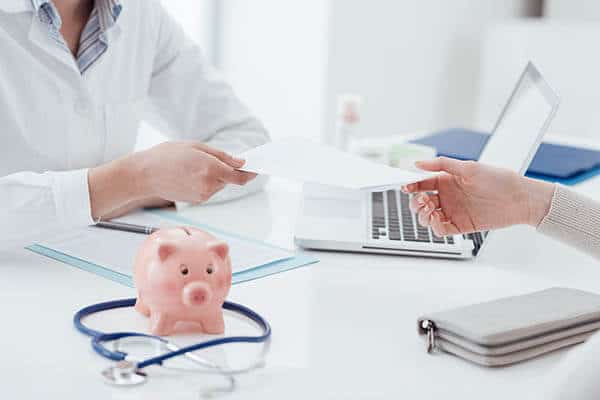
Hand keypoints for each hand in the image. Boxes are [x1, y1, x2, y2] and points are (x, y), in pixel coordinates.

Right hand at [134, 142, 255, 202]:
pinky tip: (190, 175)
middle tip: (211, 158)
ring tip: (194, 166)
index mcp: (210, 169)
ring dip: (215, 176)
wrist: (144, 175)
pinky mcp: (197, 200)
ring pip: (219, 185)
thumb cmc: (167, 155)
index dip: (250, 173)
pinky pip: (209, 190)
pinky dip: (206, 182)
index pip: (239, 176)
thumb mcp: (196, 147)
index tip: (256, 169)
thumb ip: (222, 156)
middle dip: (227, 170)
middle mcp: (209, 185)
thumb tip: (241, 163)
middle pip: (229, 180)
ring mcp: (203, 195)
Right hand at [402, 157, 554, 235]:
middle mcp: (448, 197)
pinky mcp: (460, 226)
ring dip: (422, 215)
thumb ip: (441, 165)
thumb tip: (418, 163)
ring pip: (427, 217)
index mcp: (447, 181)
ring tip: (430, 210)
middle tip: (423, 201)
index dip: (412, 186)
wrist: (519, 199)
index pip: (422, 184)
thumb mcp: (468, 167)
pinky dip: (434, 226)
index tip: (406, 187)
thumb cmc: (498, 179)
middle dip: (416, 202)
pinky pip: (440, 229)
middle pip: (421, 203)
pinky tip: (438, 219)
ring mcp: (453, 212)